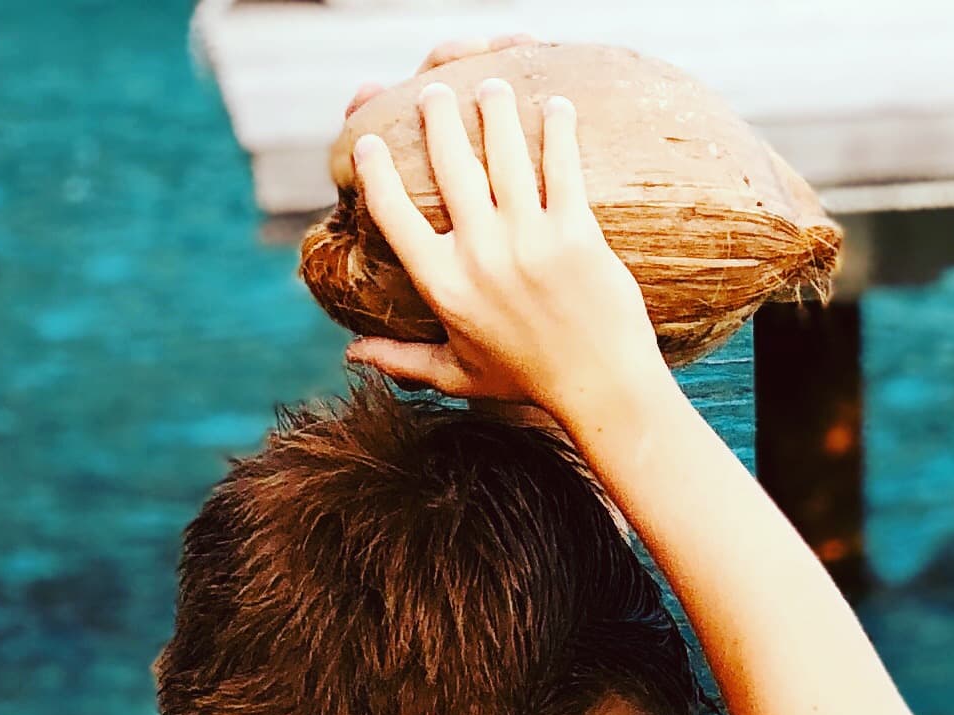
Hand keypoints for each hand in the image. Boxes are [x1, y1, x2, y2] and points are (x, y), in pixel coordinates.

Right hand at [346, 79, 665, 424]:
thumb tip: (352, 354)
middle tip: (435, 92)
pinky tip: (555, 106)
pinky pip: (562, 164)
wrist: (602, 390)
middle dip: (437, 115)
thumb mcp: (458, 375)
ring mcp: (529, 239)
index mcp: (445, 285)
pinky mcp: (575, 231)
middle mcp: (481, 256)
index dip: (375, 172)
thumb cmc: (528, 380)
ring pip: (504, 150)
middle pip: (449, 162)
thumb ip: (403, 360)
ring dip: (494, 107)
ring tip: (491, 87)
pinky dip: (558, 128)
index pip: (393, 215)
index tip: (370, 143)